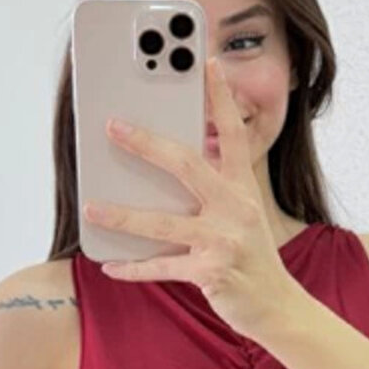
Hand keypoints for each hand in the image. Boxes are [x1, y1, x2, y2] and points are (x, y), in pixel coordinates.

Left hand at [83, 58, 301, 341]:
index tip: (207, 62)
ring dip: (122, 215)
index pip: (233, 133)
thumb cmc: (250, 254)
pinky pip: (162, 267)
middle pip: (187, 164)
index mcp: (243, 187)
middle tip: (113, 126)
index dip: (220, 97)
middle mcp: (236, 207)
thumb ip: (212, 189)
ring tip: (91, 208)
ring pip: (163, 222)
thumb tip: (160, 170)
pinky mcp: (211, 272)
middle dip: (147, 143)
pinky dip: (133, 268)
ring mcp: (224, 240)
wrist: (277, 305)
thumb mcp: (240, 213)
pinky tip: (109, 264)